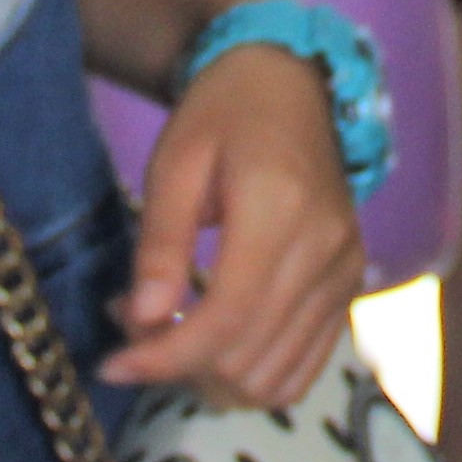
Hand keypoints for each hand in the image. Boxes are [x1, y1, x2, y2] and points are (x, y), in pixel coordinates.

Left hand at [108, 35, 362, 406]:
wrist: (291, 83)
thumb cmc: (223, 113)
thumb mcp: (175, 164)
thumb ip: (160, 244)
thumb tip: (143, 320)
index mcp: (280, 210)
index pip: (226, 318)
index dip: (165, 357)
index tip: (112, 367)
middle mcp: (325, 251)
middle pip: (249, 357)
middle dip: (179, 363)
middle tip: (133, 330)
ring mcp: (345, 273)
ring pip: (277, 378)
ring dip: (213, 377)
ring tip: (171, 334)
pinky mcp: (349, 286)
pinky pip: (304, 367)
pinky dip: (252, 374)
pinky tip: (213, 342)